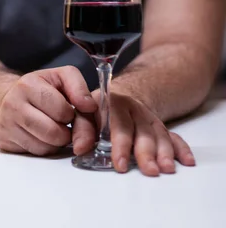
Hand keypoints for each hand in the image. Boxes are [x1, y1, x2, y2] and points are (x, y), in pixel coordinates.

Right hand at [0, 66, 97, 155]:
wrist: (12, 96)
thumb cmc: (42, 88)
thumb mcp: (62, 77)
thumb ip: (79, 88)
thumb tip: (90, 107)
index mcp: (27, 84)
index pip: (61, 110)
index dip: (71, 113)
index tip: (68, 109)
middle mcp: (12, 103)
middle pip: (53, 133)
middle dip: (65, 131)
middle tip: (63, 123)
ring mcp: (5, 123)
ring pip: (44, 147)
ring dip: (56, 142)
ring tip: (52, 127)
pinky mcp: (3, 140)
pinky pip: (33, 153)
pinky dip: (43, 148)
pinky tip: (41, 135)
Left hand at [73, 91, 195, 175]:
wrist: (116, 97)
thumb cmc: (96, 110)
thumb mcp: (83, 113)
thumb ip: (81, 129)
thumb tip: (80, 147)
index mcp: (113, 103)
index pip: (118, 122)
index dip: (120, 143)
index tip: (119, 163)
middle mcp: (134, 109)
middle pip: (142, 130)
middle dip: (145, 152)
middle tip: (148, 170)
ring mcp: (148, 118)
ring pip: (159, 134)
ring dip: (164, 152)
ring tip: (166, 169)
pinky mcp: (159, 127)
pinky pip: (173, 136)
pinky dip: (181, 149)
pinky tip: (187, 161)